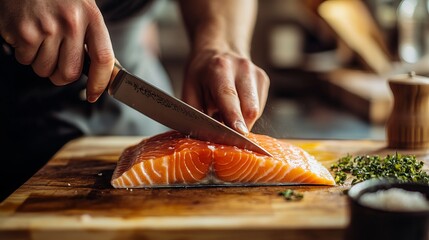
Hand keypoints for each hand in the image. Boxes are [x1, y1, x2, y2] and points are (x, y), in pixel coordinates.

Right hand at [0, 0, 114, 101]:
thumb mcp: (83, 11)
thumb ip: (91, 39)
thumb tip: (103, 75)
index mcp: (92, 17)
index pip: (103, 59)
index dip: (100, 82)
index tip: (95, 94)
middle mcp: (71, 23)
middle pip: (70, 73)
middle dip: (61, 77)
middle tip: (57, 65)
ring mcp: (46, 27)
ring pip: (45, 70)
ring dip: (41, 62)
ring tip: (40, 40)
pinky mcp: (23, 31)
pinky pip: (25, 60)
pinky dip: (24, 53)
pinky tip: (27, 33)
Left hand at [182, 49, 269, 133]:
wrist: (218, 49)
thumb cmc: (200, 74)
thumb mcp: (189, 91)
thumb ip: (197, 114)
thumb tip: (206, 138)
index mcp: (219, 68)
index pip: (229, 96)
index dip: (234, 117)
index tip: (239, 133)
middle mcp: (242, 68)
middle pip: (249, 107)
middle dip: (240, 127)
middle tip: (226, 135)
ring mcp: (256, 73)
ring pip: (256, 110)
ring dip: (242, 121)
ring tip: (226, 114)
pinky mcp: (263, 79)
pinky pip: (258, 107)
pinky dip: (246, 114)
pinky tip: (235, 107)